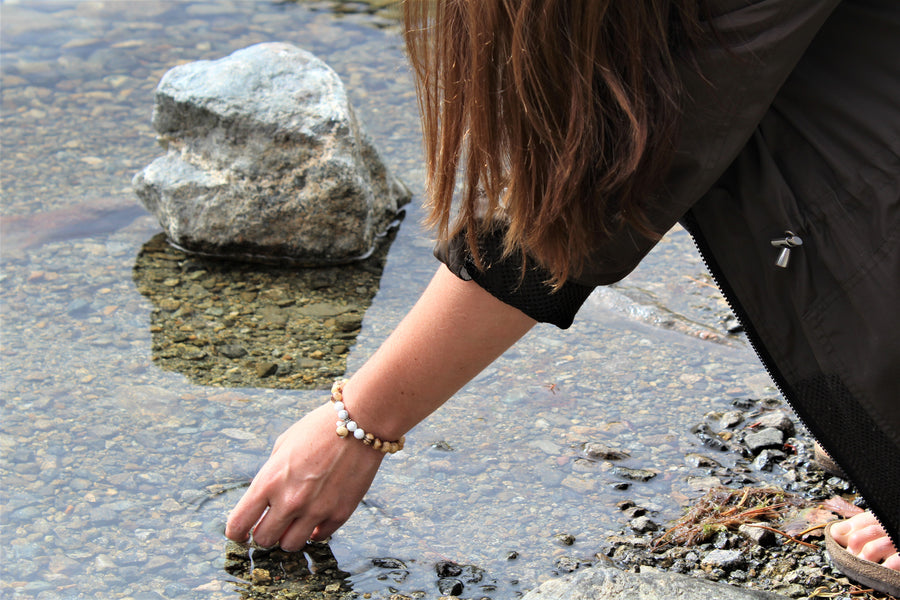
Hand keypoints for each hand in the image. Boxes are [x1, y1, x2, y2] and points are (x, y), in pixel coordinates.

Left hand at [225, 402, 384, 550]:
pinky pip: (320, 537)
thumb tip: (265, 498)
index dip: (236, 531)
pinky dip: (315, 531)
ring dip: (288, 536)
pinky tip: (316, 517)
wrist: (359, 423)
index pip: (238, 524)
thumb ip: (270, 475)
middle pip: (264, 540)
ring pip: (290, 545)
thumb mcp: (283, 445)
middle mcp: (290, 501)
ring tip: (294, 522)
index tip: (240, 531)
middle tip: (271, 523)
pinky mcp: (340, 513)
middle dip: (264, 533)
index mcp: (269, 482)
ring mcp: (316, 510)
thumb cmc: (318, 428)